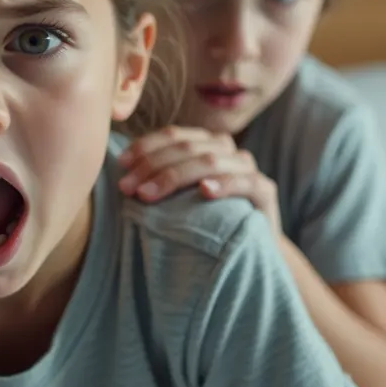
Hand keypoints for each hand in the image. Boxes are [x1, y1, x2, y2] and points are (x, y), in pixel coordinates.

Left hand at [117, 125, 281, 237]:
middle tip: (127, 188)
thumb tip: (120, 173)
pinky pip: (245, 182)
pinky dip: (223, 184)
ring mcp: (247, 168)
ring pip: (210, 161)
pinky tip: (204, 192)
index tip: (121, 165)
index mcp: (206, 144)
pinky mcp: (265, 191)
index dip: (145, 146)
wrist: (251, 251)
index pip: (173, 134)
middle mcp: (227, 151)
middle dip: (152, 166)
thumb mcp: (179, 198)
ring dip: (175, 176)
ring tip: (149, 194)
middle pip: (187, 147)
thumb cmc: (206, 222)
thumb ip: (159, 179)